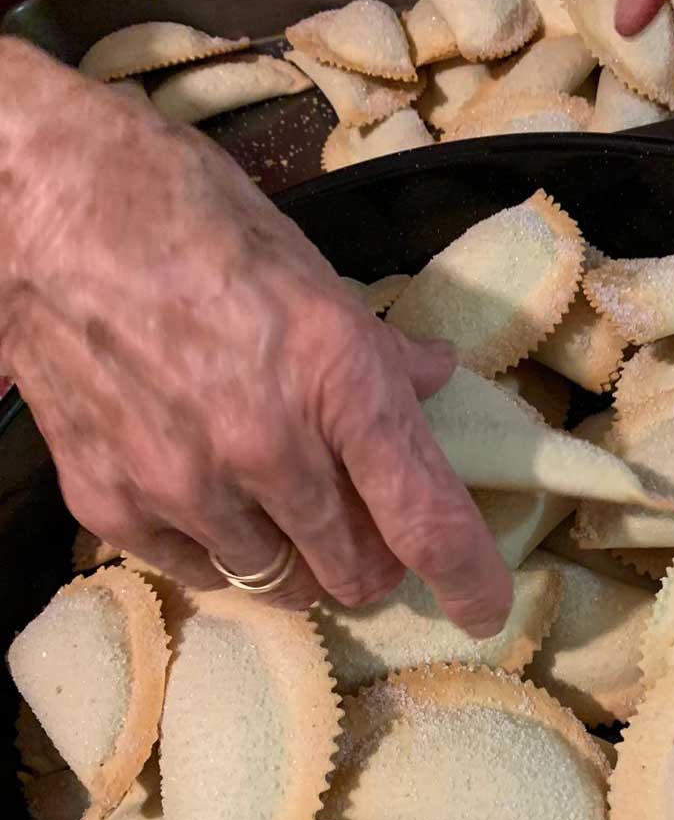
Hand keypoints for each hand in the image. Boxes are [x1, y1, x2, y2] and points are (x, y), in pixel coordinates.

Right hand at [0, 38, 511, 637]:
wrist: (44, 209)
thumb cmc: (187, 218)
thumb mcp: (309, 272)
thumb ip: (376, 350)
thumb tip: (431, 382)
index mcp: (338, 379)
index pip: (424, 517)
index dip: (468, 579)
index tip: (481, 610)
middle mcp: (267, 447)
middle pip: (354, 570)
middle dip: (368, 561)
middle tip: (358, 533)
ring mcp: (183, 484)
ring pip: (275, 581)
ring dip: (293, 560)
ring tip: (276, 512)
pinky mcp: (111, 503)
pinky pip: (195, 571)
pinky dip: (216, 549)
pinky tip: (208, 503)